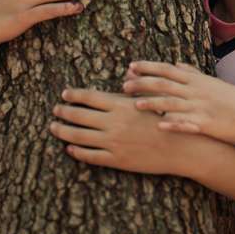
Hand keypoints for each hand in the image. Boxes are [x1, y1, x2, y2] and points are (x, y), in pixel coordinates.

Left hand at [50, 89, 196, 175]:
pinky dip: (77, 152)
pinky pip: (90, 156)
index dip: (74, 95)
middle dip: (64, 112)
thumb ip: (136, 87)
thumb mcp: (152, 99)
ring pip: (79, 137)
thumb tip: (127, 73)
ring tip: (54, 128)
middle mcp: (113, 123)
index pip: (89, 97)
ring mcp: (112, 143)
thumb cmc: (168, 118)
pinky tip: (70, 149)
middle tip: (55, 110)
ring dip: (63, 132)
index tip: (64, 94)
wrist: (180, 147)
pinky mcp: (116, 160)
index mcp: (121, 106)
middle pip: (79, 116)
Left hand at [122, 61, 234, 147]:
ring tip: (135, 104)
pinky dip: (173, 123)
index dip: (148, 67)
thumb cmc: (229, 99)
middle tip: (124, 85)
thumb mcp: (210, 82)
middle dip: (143, 83)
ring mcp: (200, 106)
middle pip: (164, 84)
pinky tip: (160, 125)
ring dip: (153, 103)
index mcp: (195, 80)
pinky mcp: (206, 123)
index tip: (130, 67)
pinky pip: (186, 123)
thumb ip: (192, 73)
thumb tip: (177, 64)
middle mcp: (195, 90)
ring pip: (172, 103)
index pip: (167, 70)